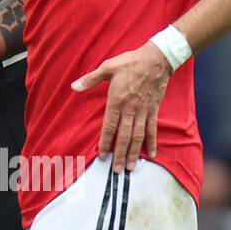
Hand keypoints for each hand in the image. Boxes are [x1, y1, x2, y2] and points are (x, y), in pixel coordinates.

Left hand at [71, 43, 171, 171]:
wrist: (157, 59)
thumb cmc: (130, 62)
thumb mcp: (108, 67)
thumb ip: (90, 79)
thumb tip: (73, 86)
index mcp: (117, 100)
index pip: (110, 126)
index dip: (105, 142)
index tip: (102, 156)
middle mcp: (130, 109)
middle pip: (124, 136)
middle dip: (120, 154)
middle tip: (117, 170)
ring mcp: (143, 111)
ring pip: (138, 136)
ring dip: (134, 153)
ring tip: (131, 167)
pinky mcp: (153, 110)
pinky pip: (152, 129)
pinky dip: (152, 142)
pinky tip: (151, 154)